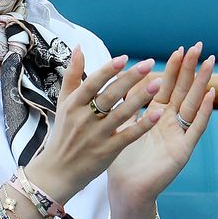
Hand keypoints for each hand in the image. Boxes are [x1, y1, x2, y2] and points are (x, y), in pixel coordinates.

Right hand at [23, 49, 163, 204]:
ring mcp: (97, 136)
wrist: (58, 171)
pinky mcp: (108, 151)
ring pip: (122, 113)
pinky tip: (158, 113)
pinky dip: (143, 124)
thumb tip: (79, 47)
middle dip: (130, 79)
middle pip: (110, 95)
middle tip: (149, 63)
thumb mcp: (63, 103)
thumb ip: (72, 75)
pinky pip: (129, 135)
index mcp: (73, 105)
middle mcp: (84, 119)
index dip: (108, 70)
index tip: (125, 57)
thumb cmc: (64, 133)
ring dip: (141, 98)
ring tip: (159, 83)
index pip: (92, 83)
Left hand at [107, 43, 214, 214]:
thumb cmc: (121, 160)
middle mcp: (169, 122)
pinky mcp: (183, 149)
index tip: (180, 48)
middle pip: (183, 90)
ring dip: (202, 83)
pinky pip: (195, 127)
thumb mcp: (122, 125)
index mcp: (154, 115)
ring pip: (192, 103)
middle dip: (191, 69)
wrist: (125, 189)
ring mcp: (178, 134)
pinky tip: (212, 94)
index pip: (167, 86)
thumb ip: (126, 103)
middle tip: (200, 47)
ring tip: (211, 64)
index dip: (174, 68)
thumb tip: (121, 78)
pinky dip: (204, 110)